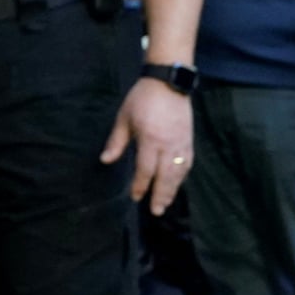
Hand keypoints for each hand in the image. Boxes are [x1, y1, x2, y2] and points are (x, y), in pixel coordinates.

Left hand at [100, 77, 193, 216]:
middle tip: (156, 211)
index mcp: (151, 139)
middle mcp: (169, 145)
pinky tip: (177, 183)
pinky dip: (182, 176)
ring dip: (173, 190)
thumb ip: (116, 142)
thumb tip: (105, 160)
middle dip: (160, 195)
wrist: (167, 83)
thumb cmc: (141, 99)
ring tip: (165, 202)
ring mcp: (182, 143)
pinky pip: (187, 163)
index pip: (145, 169)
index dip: (140, 185)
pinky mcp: (189, 140)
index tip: (136, 197)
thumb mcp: (124, 118)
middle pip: (166, 176)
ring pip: (178, 173)